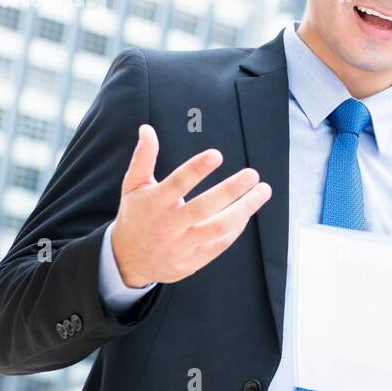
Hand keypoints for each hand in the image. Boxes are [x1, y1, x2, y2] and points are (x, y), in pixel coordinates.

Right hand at [110, 124, 271, 287]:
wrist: (128, 260)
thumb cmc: (136, 215)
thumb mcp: (133, 186)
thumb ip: (143, 158)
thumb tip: (147, 129)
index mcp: (154, 202)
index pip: (177, 184)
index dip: (196, 169)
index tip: (216, 155)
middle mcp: (168, 225)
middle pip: (204, 207)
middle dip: (231, 189)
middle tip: (253, 174)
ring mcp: (181, 245)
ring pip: (218, 227)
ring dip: (244, 209)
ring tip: (263, 191)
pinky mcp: (192, 261)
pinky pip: (219, 245)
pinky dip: (236, 229)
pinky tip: (247, 213)